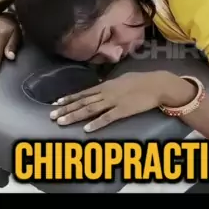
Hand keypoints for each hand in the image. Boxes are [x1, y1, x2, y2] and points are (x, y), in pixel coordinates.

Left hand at [49, 71, 166, 132]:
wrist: (157, 84)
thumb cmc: (142, 81)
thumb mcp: (122, 79)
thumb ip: (110, 85)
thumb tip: (101, 86)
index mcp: (106, 85)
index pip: (83, 93)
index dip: (69, 99)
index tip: (56, 103)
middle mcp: (106, 93)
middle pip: (82, 102)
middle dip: (66, 109)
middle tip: (51, 115)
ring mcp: (114, 102)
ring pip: (90, 110)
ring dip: (74, 116)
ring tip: (61, 122)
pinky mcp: (123, 111)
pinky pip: (107, 118)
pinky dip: (96, 124)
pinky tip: (86, 129)